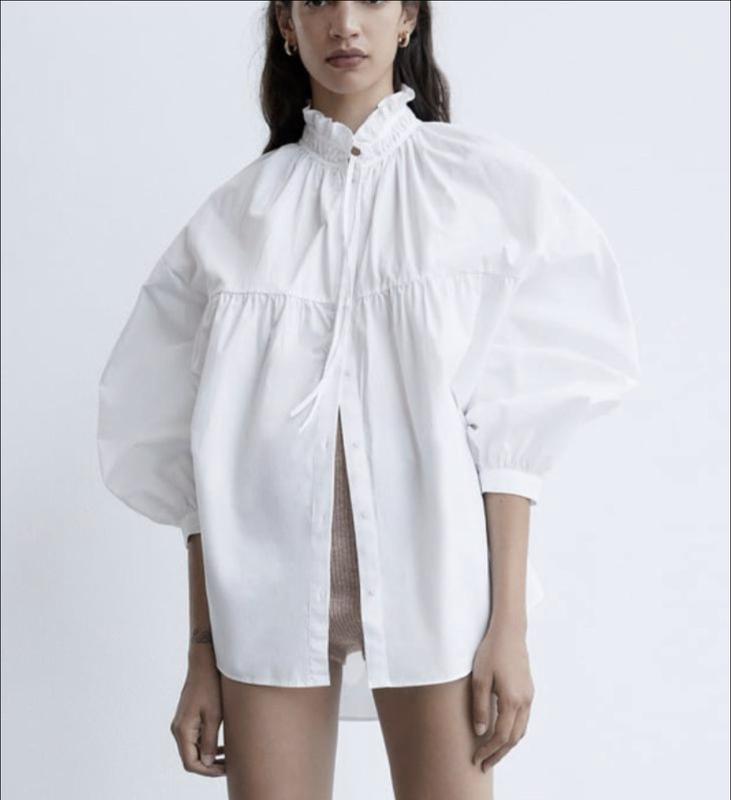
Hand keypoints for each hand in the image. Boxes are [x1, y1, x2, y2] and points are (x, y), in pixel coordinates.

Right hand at [170, 654, 225, 776]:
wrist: (204, 663)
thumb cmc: (210, 686)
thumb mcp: (214, 715)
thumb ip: (210, 741)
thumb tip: (207, 763)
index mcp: (182, 730)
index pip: (190, 763)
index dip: (207, 771)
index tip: (225, 770)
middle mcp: (178, 729)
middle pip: (191, 758)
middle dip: (209, 765)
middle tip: (229, 766)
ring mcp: (182, 723)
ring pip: (193, 749)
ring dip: (208, 756)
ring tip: (228, 757)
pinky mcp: (188, 718)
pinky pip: (195, 738)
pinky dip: (207, 745)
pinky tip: (221, 745)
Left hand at [470, 622, 534, 770]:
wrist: (509, 632)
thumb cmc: (491, 652)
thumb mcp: (480, 678)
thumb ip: (481, 706)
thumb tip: (481, 732)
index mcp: (512, 700)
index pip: (500, 736)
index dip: (488, 750)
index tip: (476, 759)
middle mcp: (524, 702)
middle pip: (513, 738)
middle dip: (499, 754)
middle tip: (484, 765)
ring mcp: (528, 696)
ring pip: (521, 730)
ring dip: (507, 744)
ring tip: (493, 753)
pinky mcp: (528, 690)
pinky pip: (523, 719)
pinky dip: (514, 732)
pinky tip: (503, 732)